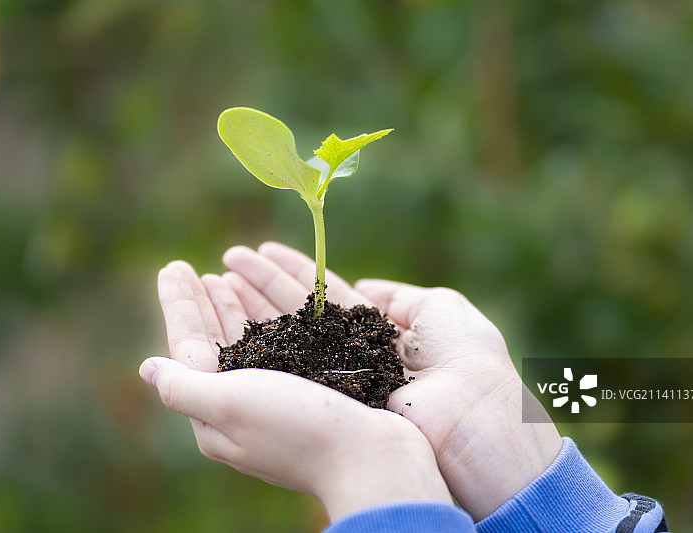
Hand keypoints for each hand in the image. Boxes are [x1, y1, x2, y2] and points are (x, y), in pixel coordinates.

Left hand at [141, 261, 450, 520]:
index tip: (173, 266)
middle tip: (190, 268)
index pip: (188, 347)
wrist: (373, 457)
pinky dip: (272, 320)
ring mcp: (279, 400)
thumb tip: (147, 368)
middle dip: (202, 303)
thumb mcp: (228, 405)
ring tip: (223, 276)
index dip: (179, 304)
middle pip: (215, 343)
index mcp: (217, 412)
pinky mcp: (311, 392)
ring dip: (234, 307)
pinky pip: (282, 346)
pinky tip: (271, 306)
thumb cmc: (298, 429)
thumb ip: (183, 386)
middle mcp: (244, 406)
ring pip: (249, 342)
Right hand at [221, 242, 562, 519]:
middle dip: (261, 286)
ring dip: (252, 310)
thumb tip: (365, 285)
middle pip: (298, 314)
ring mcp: (337, 382)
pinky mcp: (329, 406)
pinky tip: (232, 328)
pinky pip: (292, 371)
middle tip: (225, 259)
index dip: (292, 273)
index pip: (325, 296)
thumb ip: (400, 296)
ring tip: (215, 280)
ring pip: (287, 340)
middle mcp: (351, 356)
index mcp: (379, 332)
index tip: (259, 251)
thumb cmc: (470, 365)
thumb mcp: (444, 311)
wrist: (477, 429)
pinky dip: (262, 348)